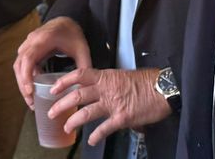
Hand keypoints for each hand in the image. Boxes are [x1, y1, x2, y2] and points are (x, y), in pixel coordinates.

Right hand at [13, 17, 91, 108]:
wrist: (66, 21)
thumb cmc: (73, 34)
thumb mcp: (82, 49)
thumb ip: (85, 67)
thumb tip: (86, 87)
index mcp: (44, 39)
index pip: (29, 58)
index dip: (27, 75)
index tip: (30, 91)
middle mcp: (32, 40)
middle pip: (20, 64)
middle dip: (23, 84)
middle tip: (30, 102)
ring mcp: (28, 43)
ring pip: (18, 65)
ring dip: (22, 82)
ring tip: (30, 99)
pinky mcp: (27, 48)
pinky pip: (21, 64)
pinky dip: (24, 76)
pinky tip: (33, 87)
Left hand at [48, 67, 170, 146]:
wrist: (163, 88)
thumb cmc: (146, 81)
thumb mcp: (123, 76)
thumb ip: (109, 84)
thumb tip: (101, 92)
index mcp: (107, 76)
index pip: (80, 75)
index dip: (64, 81)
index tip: (53, 88)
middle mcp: (107, 89)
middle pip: (78, 95)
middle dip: (62, 104)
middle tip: (52, 112)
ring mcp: (113, 103)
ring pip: (87, 112)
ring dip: (74, 121)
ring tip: (67, 128)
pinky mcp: (122, 118)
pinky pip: (104, 128)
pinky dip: (96, 135)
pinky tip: (91, 140)